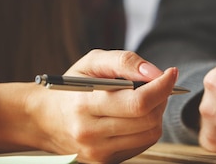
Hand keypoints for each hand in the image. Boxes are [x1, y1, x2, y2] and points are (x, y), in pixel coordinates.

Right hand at [0, 50, 177, 163]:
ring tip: (145, 99)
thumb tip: (155, 72)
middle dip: (161, 97)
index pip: (138, 102)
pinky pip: (142, 145)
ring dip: (156, 113)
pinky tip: (135, 115)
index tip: (171, 72)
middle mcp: (91, 133)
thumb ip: (124, 61)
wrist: (43, 119)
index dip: (162, 86)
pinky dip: (147, 127)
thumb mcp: (92, 62)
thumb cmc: (71, 85)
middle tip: (157, 83)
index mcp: (85, 104)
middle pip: (148, 119)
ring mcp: (97, 153)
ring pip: (150, 134)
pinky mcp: (104, 162)